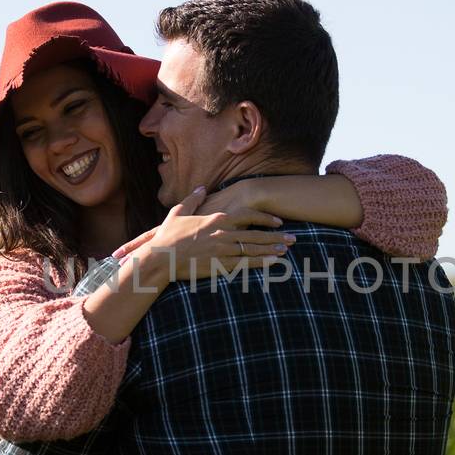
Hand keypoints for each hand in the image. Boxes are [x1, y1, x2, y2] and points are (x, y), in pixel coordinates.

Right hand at [130, 187, 294, 281]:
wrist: (160, 258)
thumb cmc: (168, 236)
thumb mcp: (178, 213)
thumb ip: (193, 200)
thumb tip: (201, 188)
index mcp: (216, 219)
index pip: (248, 214)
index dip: (265, 218)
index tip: (278, 221)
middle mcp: (224, 233)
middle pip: (256, 233)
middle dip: (276, 236)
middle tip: (293, 238)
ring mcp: (223, 250)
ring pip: (254, 249)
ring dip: (272, 250)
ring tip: (287, 251)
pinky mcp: (220, 266)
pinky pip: (246, 264)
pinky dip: (261, 263)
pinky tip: (274, 264)